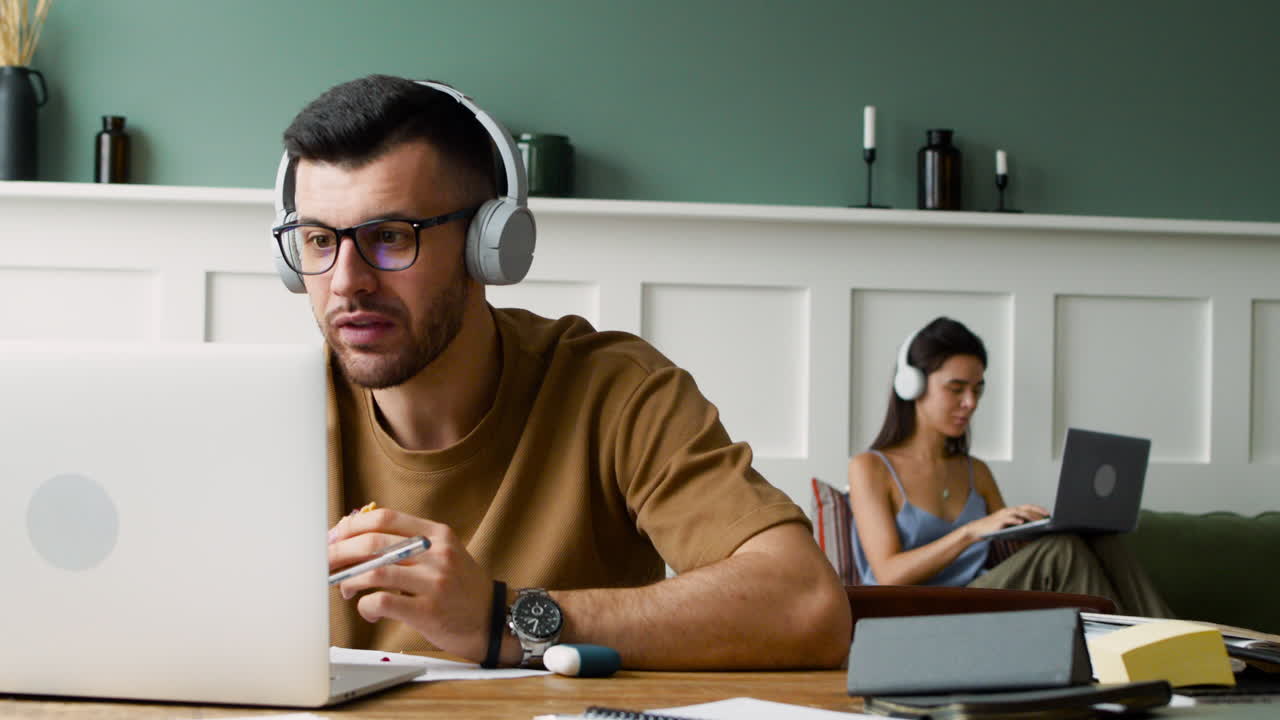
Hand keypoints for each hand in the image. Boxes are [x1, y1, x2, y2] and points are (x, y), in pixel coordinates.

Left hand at [327, 507, 494, 661]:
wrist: (491, 619)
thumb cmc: (459, 587)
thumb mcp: (443, 554)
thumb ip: (408, 544)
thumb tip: (355, 539)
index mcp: (437, 533)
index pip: (384, 518)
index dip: (351, 526)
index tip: (333, 537)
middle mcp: (436, 553)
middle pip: (373, 542)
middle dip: (339, 552)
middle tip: (325, 563)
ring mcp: (434, 581)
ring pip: (374, 572)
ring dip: (348, 580)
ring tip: (344, 589)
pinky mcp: (428, 611)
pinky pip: (383, 602)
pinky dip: (366, 606)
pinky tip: (367, 610)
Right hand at [965, 504, 1049, 539]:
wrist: (977, 530)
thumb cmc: (993, 530)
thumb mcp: (1007, 527)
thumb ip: (1017, 525)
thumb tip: (1031, 529)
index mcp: (1011, 511)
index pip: (1027, 507)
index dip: (1038, 509)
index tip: (1047, 514)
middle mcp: (1008, 511)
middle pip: (1026, 508)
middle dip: (1037, 511)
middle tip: (1047, 516)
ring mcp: (1003, 515)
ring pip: (1019, 512)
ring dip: (1029, 516)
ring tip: (1038, 521)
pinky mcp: (999, 521)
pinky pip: (1009, 519)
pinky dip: (1016, 520)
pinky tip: (1022, 523)